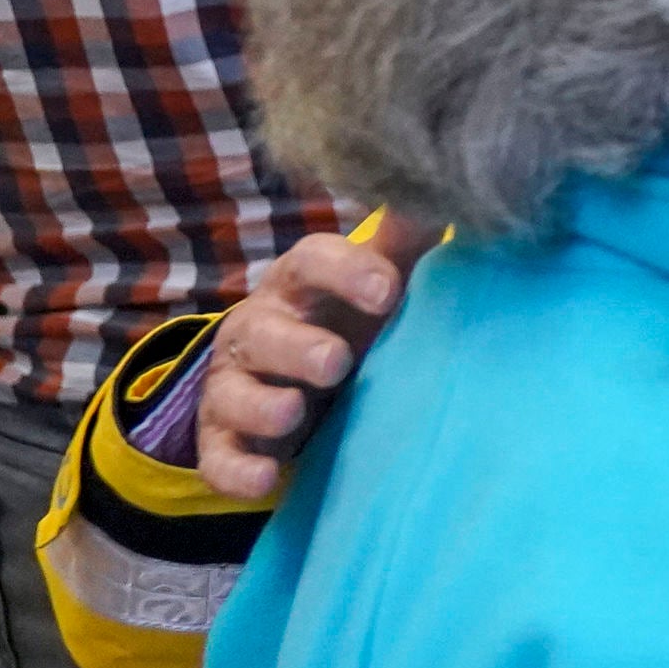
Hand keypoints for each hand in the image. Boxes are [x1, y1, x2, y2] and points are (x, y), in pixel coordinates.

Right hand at [197, 213, 439, 499]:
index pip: (310, 261)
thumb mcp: (381, 278)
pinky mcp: (224, 440)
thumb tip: (449, 188)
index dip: (345, 271)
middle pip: (264, 330)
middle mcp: (259, 329)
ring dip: (261, 405)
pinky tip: (265, 479)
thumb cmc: (352, 318)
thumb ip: (409, 241)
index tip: (389, 290)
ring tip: (294, 412)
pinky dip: (237, 469)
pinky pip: (219, 457)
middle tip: (337, 360)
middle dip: (296, 346)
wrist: (300, 382)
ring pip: (233, 393)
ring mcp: (235, 386)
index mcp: (300, 284)